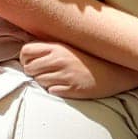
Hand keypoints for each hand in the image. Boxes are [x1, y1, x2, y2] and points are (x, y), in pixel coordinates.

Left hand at [19, 40, 137, 99]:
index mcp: (57, 47)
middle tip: (42, 72)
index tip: (29, 62)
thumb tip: (27, 54)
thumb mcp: (68, 48)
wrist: (113, 71)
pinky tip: (64, 85)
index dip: (24, 58)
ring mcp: (66, 75)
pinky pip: (52, 91)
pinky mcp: (72, 89)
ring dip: (44, 81)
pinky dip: (54, 90)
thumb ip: (49, 49)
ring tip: (57, 78)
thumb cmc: (88, 59)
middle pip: (29, 68)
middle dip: (32, 72)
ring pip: (39, 81)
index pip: (26, 51)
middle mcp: (59, 60)